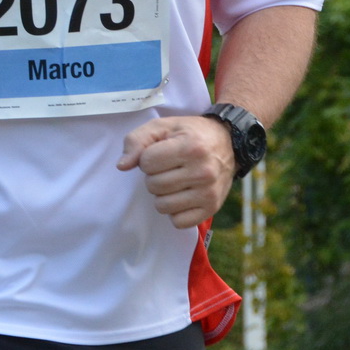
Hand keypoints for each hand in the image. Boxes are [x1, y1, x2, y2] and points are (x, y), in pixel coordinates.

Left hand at [117, 116, 235, 229]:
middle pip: (153, 185)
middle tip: (168, 167)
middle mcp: (203, 171)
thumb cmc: (189, 134)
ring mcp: (209, 193)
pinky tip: (182, 195)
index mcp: (190, 147)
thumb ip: (137, 141)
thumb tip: (122, 166)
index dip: (147, 158)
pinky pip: (178, 222)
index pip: (146, 162)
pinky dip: (175, 211)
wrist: (228, 143)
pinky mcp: (212, 208)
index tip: (160, 153)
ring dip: (162, 194)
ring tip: (175, 180)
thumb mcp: (162, 126)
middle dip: (154, 176)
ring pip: (162, 206)